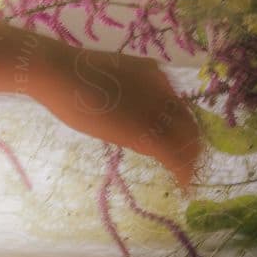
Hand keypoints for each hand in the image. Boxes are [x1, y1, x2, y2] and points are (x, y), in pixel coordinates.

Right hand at [34, 42, 205, 191]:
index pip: (179, 106)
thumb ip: (132, 93)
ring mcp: (155, 111)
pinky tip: (183, 182)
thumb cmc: (78, 75)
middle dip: (191, 146)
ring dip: (188, 160)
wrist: (65, 74)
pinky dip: (181, 170)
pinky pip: (172, 154)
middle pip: (188, 123)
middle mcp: (163, 90)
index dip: (183, 127)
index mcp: (155, 74)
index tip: (180, 142)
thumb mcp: (116, 78)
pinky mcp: (144, 132)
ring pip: (185, 139)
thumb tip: (133, 114)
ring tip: (187, 175)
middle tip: (189, 163)